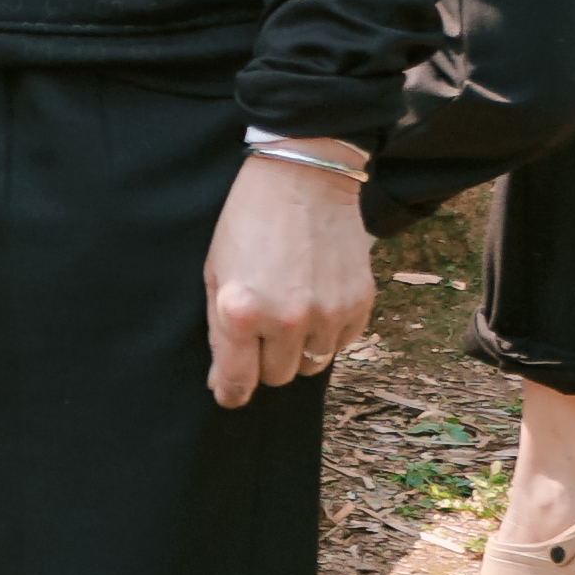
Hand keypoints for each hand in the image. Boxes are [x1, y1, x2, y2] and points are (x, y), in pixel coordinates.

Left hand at [203, 151, 372, 406]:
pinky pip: (341, 344)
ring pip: (311, 365)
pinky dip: (327, 333)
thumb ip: (219, 329)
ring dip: (297, 350)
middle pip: (276, 377)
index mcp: (241, 311)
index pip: (238, 381)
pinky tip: (315, 301)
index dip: (230, 393)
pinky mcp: (359, 304)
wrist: (303, 180)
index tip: (229, 394)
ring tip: (288, 312)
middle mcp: (287, 319)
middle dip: (263, 362)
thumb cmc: (247, 222)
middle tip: (259, 331)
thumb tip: (225, 381)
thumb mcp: (215, 272)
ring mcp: (327, 313)